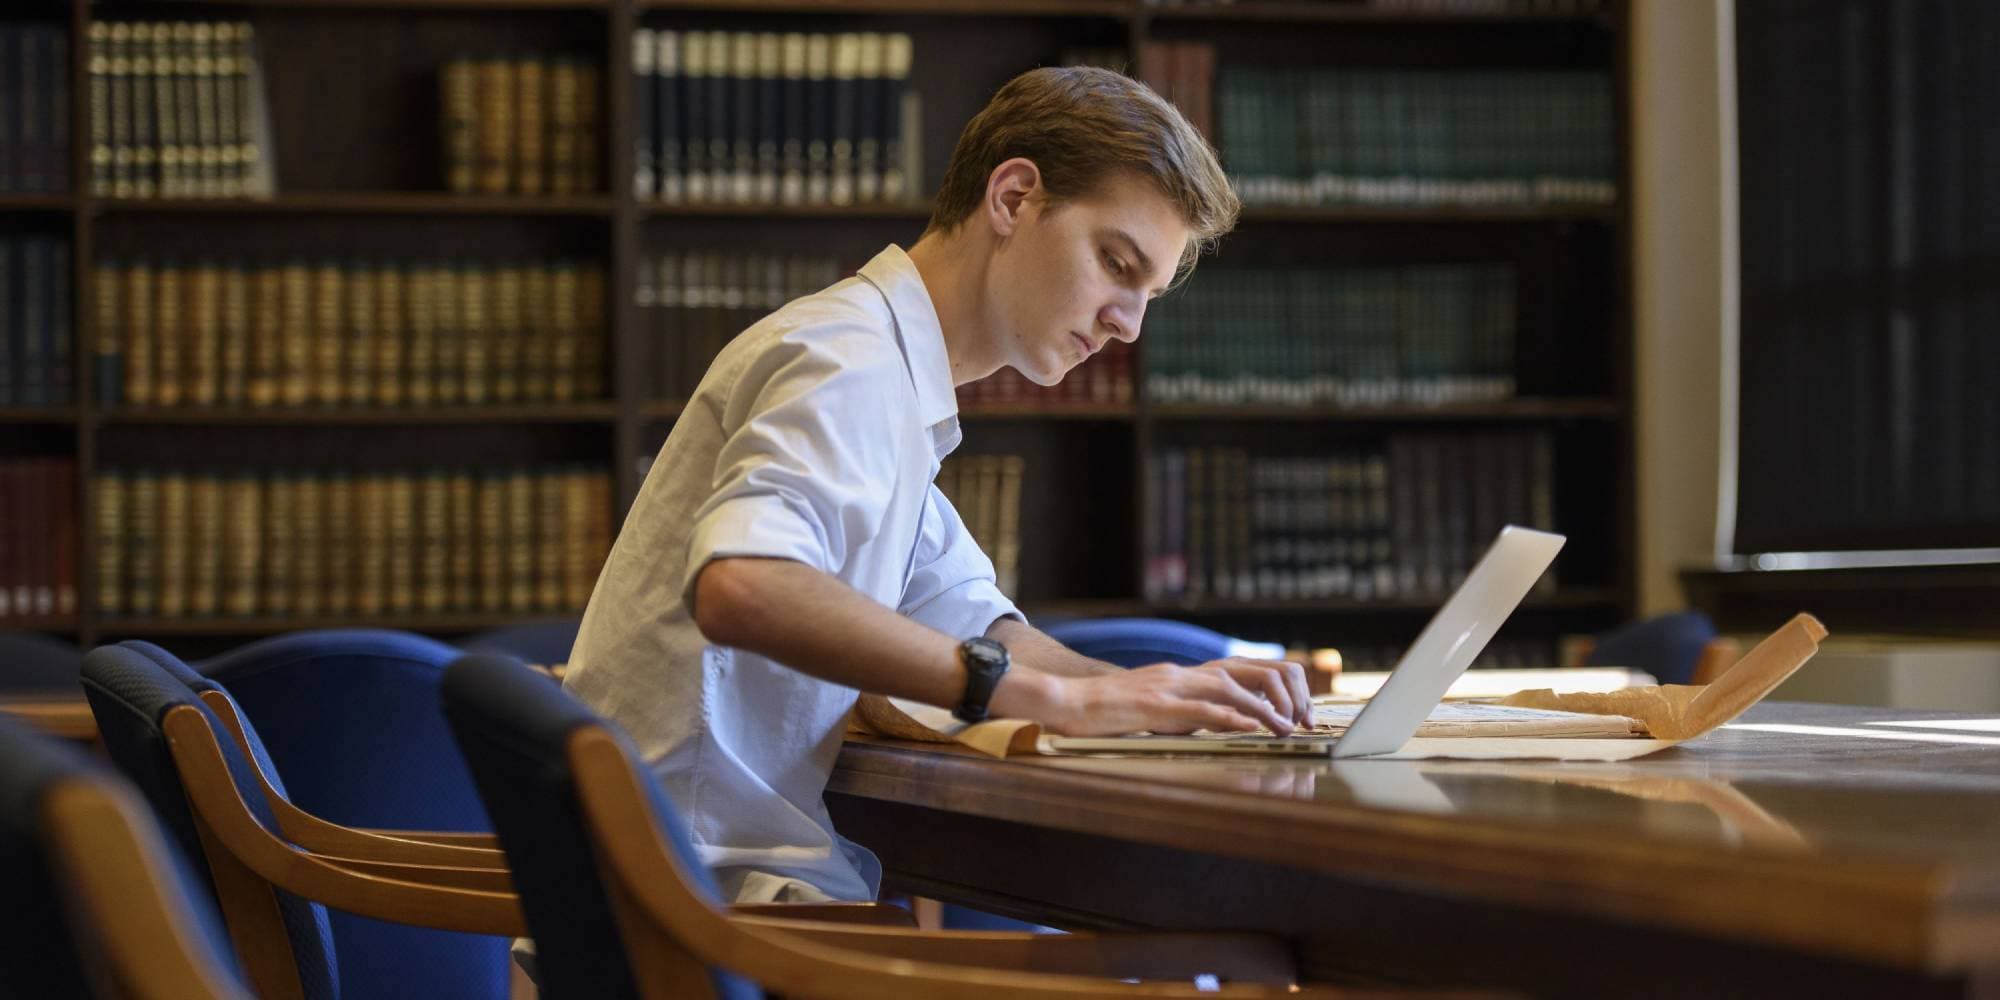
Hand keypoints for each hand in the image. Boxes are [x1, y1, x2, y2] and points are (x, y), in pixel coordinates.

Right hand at [1005, 658, 1311, 737]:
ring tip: (1287, 727)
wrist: (1065, 703)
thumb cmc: (1106, 713)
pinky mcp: (1155, 706)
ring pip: (1229, 686)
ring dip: (1264, 708)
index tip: (1294, 713)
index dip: (1275, 688)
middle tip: (1302, 721)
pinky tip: (1251, 726)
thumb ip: (1189, 713)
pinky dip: (1230, 716)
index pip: (1241, 670)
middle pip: (1245, 670)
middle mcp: (1181, 674)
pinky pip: (1200, 708)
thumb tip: (1225, 725)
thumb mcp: (1156, 710)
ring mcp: (1168, 687)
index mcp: (1183, 675)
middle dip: (1281, 693)